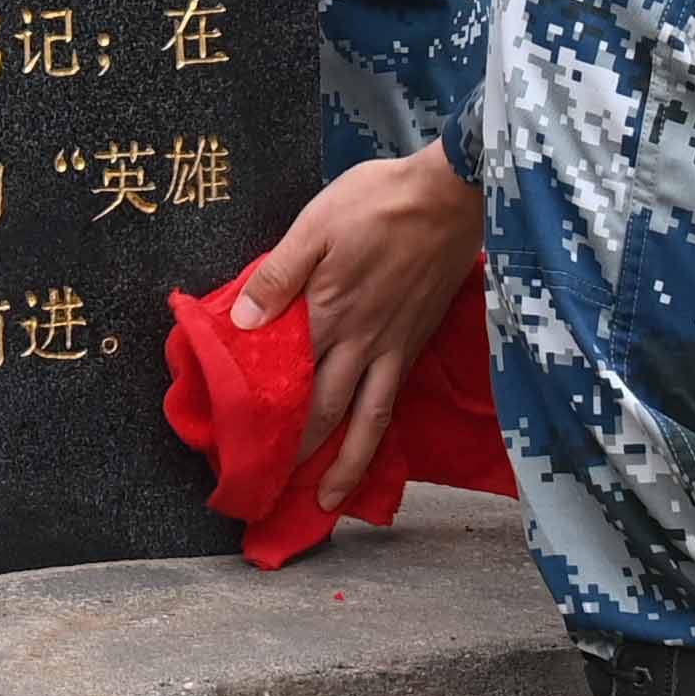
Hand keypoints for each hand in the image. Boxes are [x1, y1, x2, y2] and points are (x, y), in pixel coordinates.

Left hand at [232, 152, 487, 510]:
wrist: (452, 196)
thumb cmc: (379, 202)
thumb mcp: (317, 224)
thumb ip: (279, 274)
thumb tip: (244, 323)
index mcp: (327, 313)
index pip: (289, 378)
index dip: (265, 415)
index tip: (241, 447)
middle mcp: (359, 342)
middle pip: (326, 412)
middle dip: (299, 457)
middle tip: (275, 493)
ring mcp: (392, 348)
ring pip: (366, 420)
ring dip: (346, 465)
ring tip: (327, 499)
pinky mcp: (415, 343)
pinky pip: (392, 402)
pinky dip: (378, 434)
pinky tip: (369, 445)